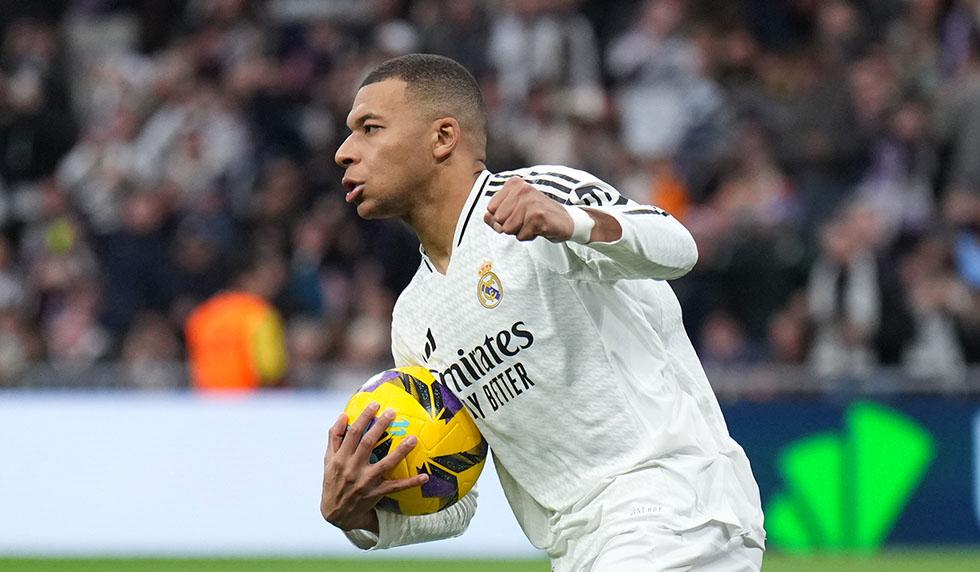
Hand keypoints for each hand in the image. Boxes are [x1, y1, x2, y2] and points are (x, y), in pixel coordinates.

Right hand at [320, 403, 427, 531]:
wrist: (335, 513)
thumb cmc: (332, 481)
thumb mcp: (328, 459)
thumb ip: (334, 437)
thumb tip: (344, 415)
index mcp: (340, 458)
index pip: (352, 433)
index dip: (363, 418)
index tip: (375, 405)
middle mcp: (352, 468)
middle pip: (368, 443)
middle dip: (380, 426)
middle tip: (393, 412)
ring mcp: (365, 482)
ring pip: (385, 464)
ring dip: (400, 451)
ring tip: (413, 439)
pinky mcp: (376, 493)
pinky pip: (395, 487)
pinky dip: (410, 482)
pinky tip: (424, 477)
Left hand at [484, 177, 574, 241]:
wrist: (566, 220)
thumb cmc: (537, 215)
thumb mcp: (514, 211)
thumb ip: (496, 214)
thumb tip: (485, 217)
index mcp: (514, 184)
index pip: (490, 208)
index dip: (500, 218)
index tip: (516, 214)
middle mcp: (522, 189)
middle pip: (498, 219)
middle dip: (509, 226)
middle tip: (526, 220)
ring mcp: (530, 202)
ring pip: (507, 229)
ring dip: (519, 232)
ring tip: (532, 224)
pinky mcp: (537, 216)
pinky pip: (520, 236)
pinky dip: (528, 236)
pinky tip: (538, 228)